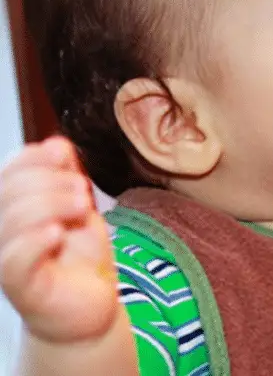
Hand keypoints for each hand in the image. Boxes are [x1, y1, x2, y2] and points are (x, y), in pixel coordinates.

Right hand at [0, 137, 119, 342]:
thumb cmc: (78, 257)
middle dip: (52, 181)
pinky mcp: (19, 286)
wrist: (90, 303)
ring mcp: (6, 258)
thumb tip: (56, 143)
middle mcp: (1, 231)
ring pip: (13, 218)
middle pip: (11, 190)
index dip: (35, 156)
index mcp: (11, 208)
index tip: (64, 155)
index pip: (9, 170)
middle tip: (81, 193)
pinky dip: (36, 239)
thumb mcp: (78, 208)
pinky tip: (57, 233)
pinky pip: (15, 259)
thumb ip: (65, 176)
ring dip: (53, 204)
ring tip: (81, 209)